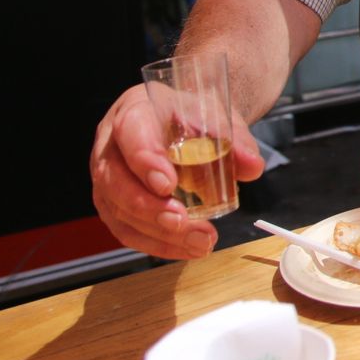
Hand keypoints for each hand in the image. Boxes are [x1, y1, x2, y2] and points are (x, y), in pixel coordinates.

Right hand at [90, 83, 264, 259]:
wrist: (180, 121)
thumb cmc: (191, 115)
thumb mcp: (216, 116)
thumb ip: (234, 140)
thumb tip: (252, 167)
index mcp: (134, 110)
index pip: (131, 134)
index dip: (146, 162)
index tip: (168, 185)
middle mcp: (110, 145)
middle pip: (116, 181)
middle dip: (149, 208)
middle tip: (181, 222)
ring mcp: (107, 177)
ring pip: (118, 211)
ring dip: (157, 233)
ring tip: (197, 241)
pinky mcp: (113, 204)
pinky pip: (126, 229)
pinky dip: (157, 244)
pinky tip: (186, 249)